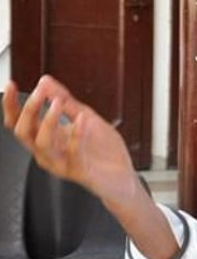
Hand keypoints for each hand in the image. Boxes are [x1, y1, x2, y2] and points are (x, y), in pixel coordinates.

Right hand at [2, 76, 138, 204]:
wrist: (123, 177)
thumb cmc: (104, 152)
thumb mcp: (85, 117)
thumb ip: (66, 101)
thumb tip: (46, 82)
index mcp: (47, 139)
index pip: (19, 122)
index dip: (10, 105)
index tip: (11, 86)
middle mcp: (49, 152)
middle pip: (22, 132)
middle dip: (28, 109)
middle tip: (40, 92)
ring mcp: (62, 163)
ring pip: (41, 143)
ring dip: (48, 120)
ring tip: (58, 102)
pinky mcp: (79, 171)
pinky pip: (72, 152)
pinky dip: (76, 133)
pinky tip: (81, 119)